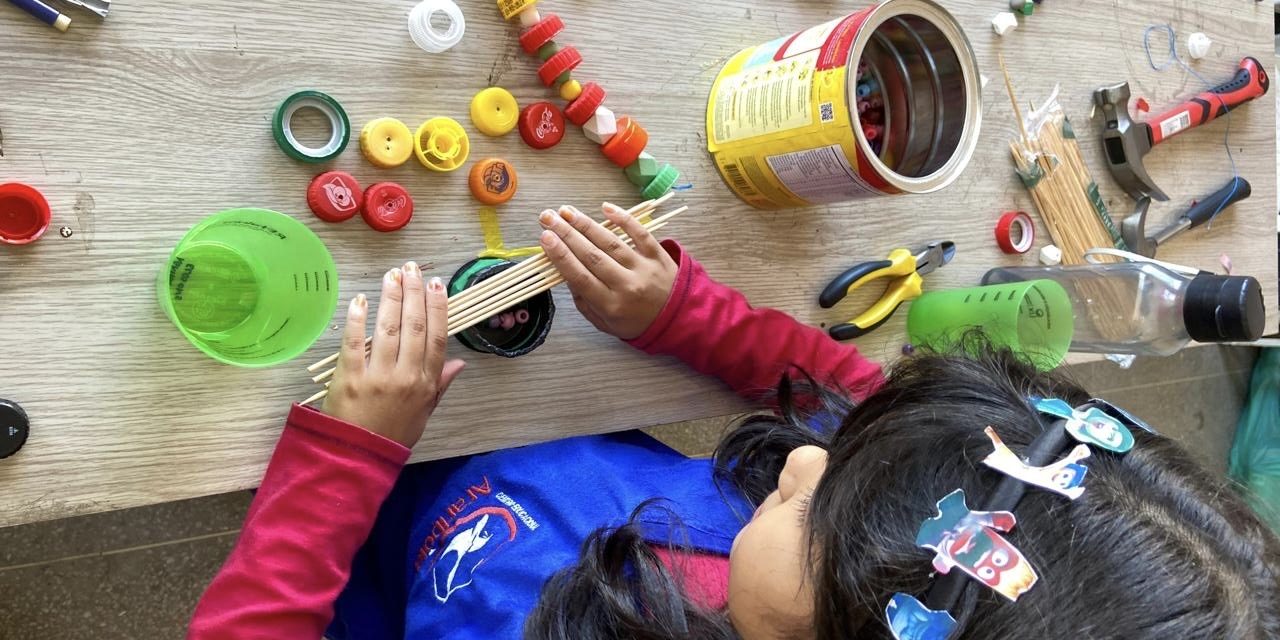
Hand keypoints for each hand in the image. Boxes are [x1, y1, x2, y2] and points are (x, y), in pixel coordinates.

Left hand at [322, 262, 465, 447]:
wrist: (358, 458)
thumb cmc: (392, 435)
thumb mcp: (425, 413)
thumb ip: (440, 384)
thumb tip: (460, 363)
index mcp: (426, 384)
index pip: (436, 338)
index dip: (438, 308)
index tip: (436, 285)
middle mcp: (406, 376)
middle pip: (414, 326)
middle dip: (414, 293)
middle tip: (411, 269)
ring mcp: (378, 376)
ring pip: (389, 329)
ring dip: (391, 298)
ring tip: (392, 275)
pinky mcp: (350, 378)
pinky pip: (354, 343)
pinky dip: (358, 319)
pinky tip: (361, 299)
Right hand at [539, 203, 676, 339]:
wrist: (678, 320)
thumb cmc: (635, 322)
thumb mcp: (605, 324)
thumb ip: (584, 302)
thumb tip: (565, 273)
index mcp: (611, 305)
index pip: (580, 277)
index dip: (561, 256)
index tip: (545, 238)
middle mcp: (627, 286)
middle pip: (592, 256)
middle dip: (567, 235)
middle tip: (547, 218)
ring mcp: (644, 268)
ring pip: (612, 243)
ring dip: (586, 225)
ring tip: (566, 212)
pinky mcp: (659, 255)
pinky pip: (640, 233)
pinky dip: (623, 219)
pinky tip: (605, 208)